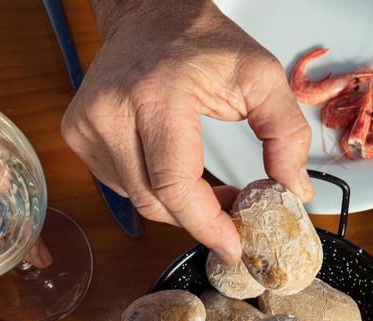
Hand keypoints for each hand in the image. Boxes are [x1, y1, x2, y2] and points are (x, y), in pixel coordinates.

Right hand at [62, 0, 312, 263]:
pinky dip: (153, 189)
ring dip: (177, 205)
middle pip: (155, 202)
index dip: (206, 224)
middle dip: (198, 219)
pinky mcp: (78, 134)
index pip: (175, 184)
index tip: (234, 245)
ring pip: (137, 200)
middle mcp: (111, 111)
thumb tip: (294, 192)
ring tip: (208, 186)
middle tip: (232, 213)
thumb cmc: (201, 42)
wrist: (148, 12)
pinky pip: (121, 186)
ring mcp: (87, 125)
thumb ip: (286, 134)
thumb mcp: (260, 76)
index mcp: (156, 96)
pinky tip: (175, 168)